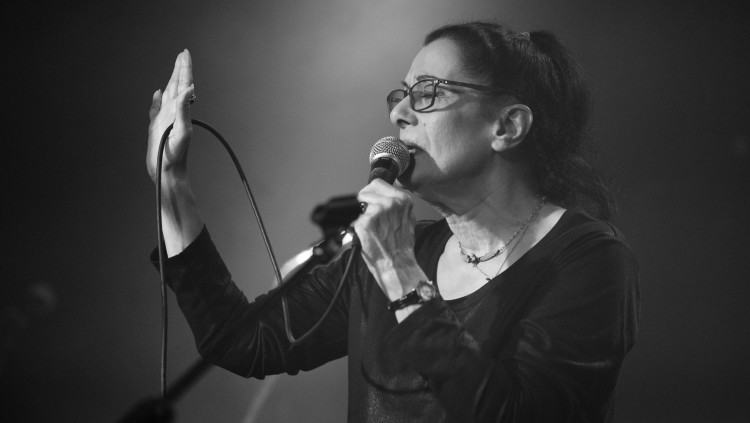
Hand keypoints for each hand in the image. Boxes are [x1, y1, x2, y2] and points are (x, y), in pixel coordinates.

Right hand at [147, 49, 194, 182]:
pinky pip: (155, 109)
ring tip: (174, 68)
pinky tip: (157, 94)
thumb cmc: (175, 155)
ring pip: (167, 94)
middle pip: (177, 85)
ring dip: (171, 80)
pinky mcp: (156, 127)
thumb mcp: (182, 131)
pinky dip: (156, 100)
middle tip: (183, 54)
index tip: (185, 53)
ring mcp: (165, 119)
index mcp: (180, 110)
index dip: (185, 68)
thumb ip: (184, 109)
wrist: (168, 172)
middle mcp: (174, 112)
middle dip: (180, 69)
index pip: (184, 84)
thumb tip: (189, 88)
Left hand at [354, 180, 426, 300]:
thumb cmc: (401, 248)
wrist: (398, 265)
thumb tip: (382, 201)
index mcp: (402, 200)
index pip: (378, 183)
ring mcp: (377, 211)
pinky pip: (354, 220)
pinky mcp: (365, 222)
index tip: (368, 202)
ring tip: (372, 231)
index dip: (370, 193)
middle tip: (368, 218)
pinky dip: (357, 228)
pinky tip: (367, 237)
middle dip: (364, 203)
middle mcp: (391, 203)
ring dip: (362, 216)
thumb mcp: (407, 220)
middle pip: (366, 191)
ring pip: (360, 206)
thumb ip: (397, 208)